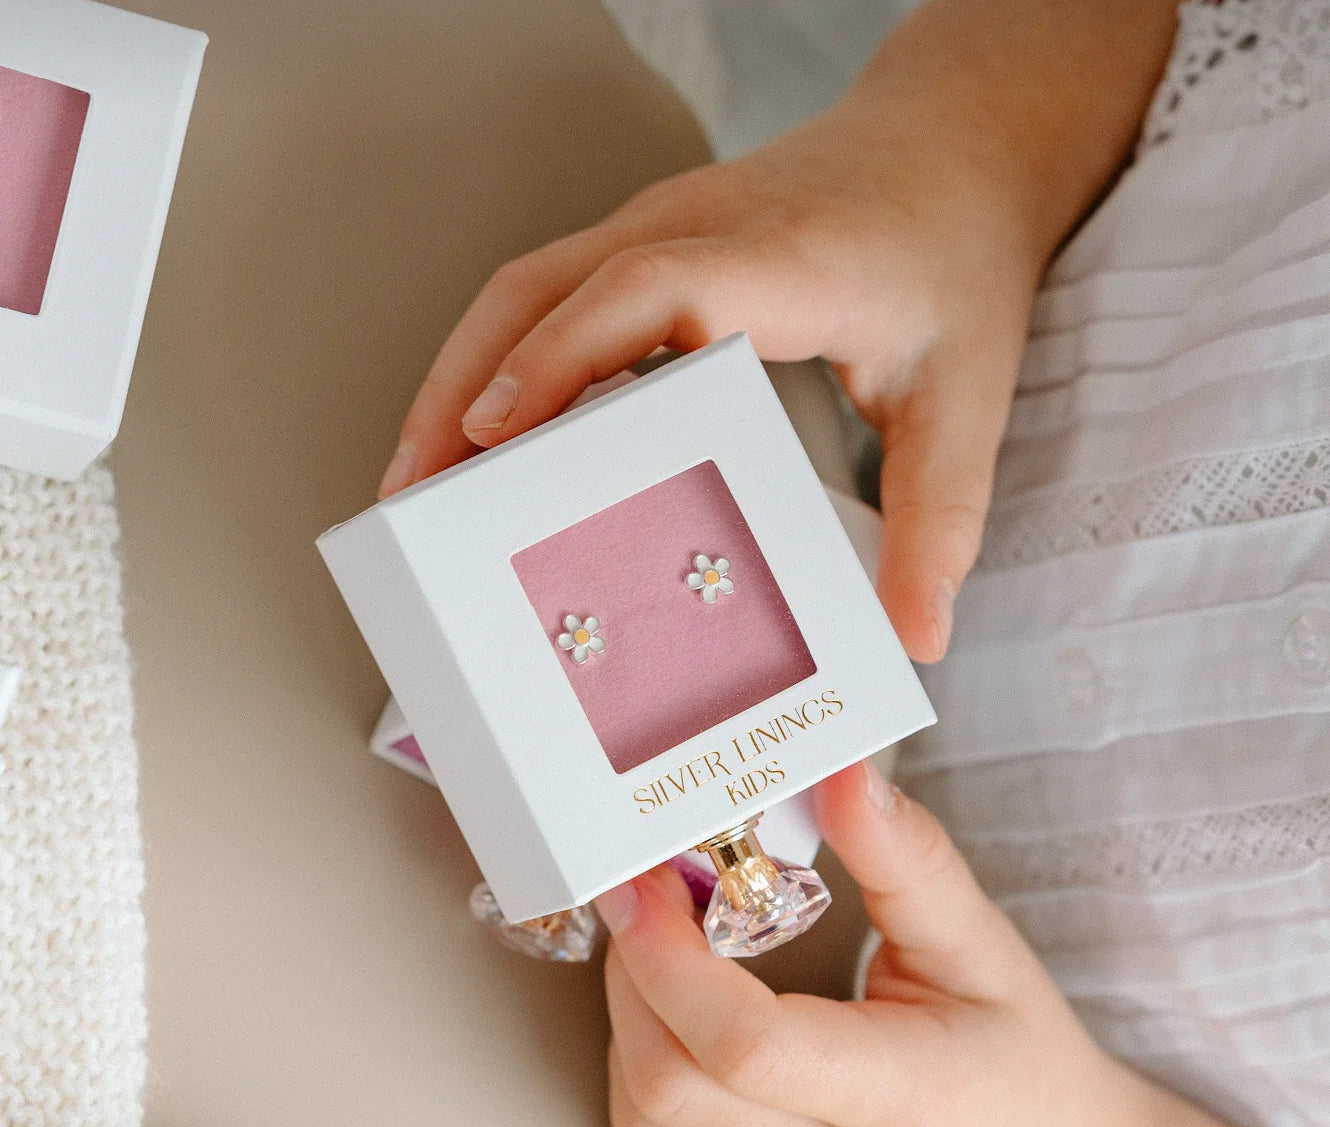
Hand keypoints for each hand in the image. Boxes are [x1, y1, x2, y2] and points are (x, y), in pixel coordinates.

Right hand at [383, 102, 1033, 663]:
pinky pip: (550, 296)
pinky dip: (501, 362)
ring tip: (420, 480)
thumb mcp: (969, 399)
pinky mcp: (650, 242)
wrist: (954, 151)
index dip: (559, 358)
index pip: (642, 292)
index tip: (494, 436)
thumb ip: (940, 522)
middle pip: (540, 288)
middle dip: (462, 389)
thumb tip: (914, 639)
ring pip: (525, 290)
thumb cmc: (956, 263)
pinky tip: (487, 435)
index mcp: (776, 261)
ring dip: (463, 376)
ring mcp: (662, 227)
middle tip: (412, 498)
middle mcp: (697, 228)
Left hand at [595, 762, 1162, 1126]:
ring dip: (633, 1029)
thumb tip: (839, 774)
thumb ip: (906, 857)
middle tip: (651, 908)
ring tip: (676, 970)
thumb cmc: (1017, 1062)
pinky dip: (648, 1099)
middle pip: (666, 1086)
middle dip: (632, 977)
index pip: (743, 1044)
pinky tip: (694, 1053)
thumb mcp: (979, 946)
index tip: (643, 883)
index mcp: (908, 1106)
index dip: (665, 955)